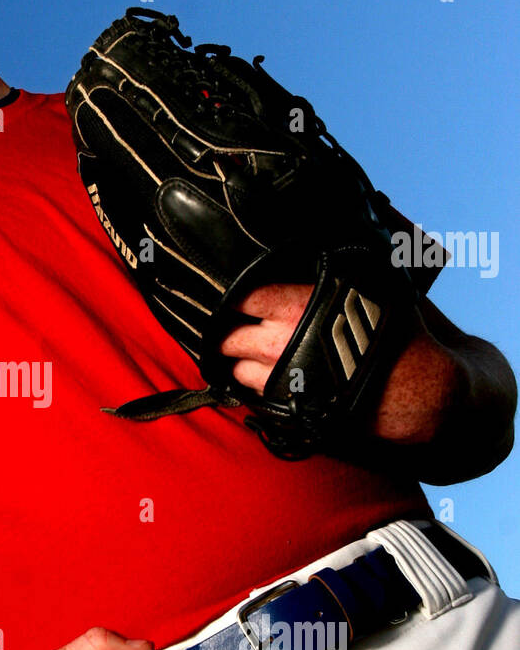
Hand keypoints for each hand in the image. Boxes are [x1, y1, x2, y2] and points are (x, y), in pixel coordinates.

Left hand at [218, 283, 457, 442]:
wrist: (419, 391)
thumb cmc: (398, 336)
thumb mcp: (372, 288)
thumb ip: (339, 269)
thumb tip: (328, 242)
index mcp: (297, 305)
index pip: (242, 297)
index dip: (233, 298)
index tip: (232, 300)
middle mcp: (283, 341)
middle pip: (230, 338)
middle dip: (230, 335)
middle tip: (233, 332)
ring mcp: (283, 378)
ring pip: (237, 372)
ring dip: (240, 365)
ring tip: (252, 359)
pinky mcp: (289, 408)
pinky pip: (255, 399)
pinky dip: (256, 390)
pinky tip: (267, 381)